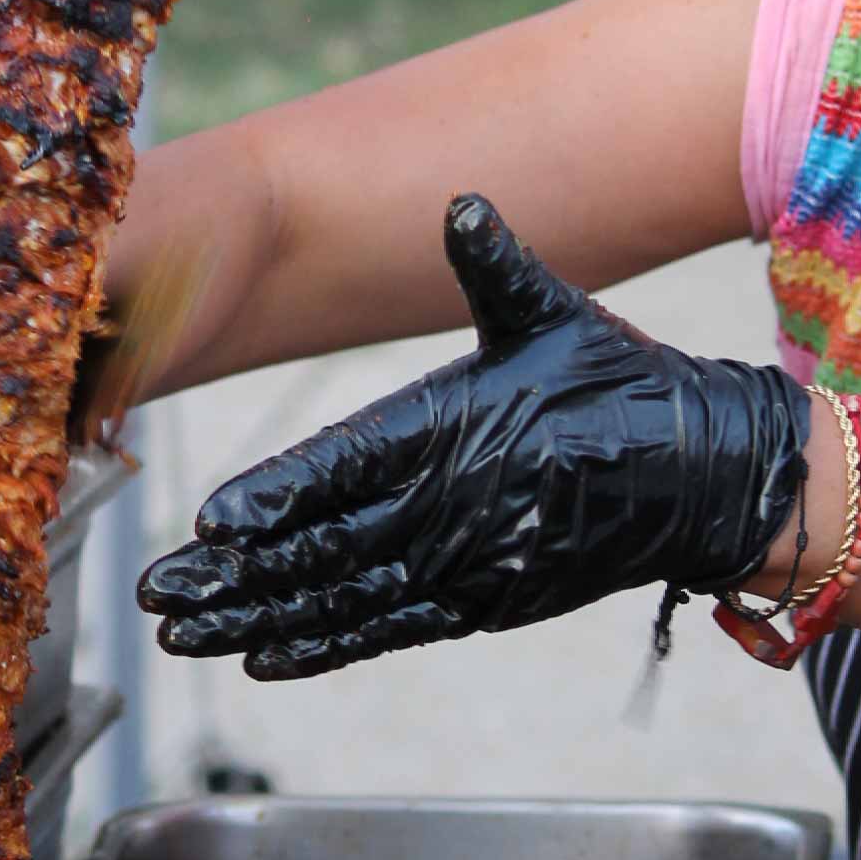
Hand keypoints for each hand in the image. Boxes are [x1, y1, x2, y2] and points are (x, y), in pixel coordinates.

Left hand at [137, 194, 808, 679]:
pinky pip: (389, 631)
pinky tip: (263, 657)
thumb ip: (494, 265)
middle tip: (158, 592)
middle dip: (236, 575)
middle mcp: (455, 509)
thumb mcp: (557, 314)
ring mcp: (468, 568)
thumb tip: (461, 202)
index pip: (349, 466)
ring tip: (182, 633)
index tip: (213, 520)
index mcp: (458, 428)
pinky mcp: (483, 606)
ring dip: (257, 618)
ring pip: (345, 601)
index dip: (280, 497)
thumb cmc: (616, 382)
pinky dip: (324, 646)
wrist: (702, 475)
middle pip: (326, 549)